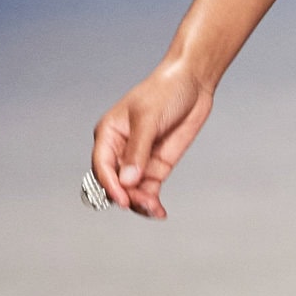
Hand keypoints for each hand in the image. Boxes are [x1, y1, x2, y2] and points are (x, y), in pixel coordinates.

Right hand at [91, 58, 214, 218]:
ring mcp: (139, 160)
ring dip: (140, 202)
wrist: (192, 83)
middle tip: (146, 203)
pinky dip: (151, 201)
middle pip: (116, 182)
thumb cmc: (164, 91)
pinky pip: (148, 189)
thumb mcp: (148, 118)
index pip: (102, 166)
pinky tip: (158, 212)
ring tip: (155, 209)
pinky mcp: (156, 165)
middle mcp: (120, 150)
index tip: (123, 199)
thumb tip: (127, 180)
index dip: (110, 185)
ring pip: (132, 190)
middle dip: (128, 196)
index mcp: (109, 134)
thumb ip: (138, 151)